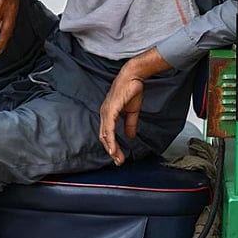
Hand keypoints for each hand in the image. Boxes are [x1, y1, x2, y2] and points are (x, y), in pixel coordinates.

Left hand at [98, 47, 172, 165]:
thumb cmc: (131, 90)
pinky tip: (114, 149)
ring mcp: (106, 112)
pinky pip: (109, 128)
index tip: (119, 156)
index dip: (112, 145)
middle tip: (119, 161)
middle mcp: (104, 113)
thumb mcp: (132, 111)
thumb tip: (130, 136)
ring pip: (105, 135)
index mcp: (108, 114)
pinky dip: (111, 140)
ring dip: (111, 148)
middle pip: (104, 137)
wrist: (133, 76)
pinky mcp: (110, 110)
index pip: (107, 133)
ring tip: (117, 158)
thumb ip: (130, 124)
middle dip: (111, 150)